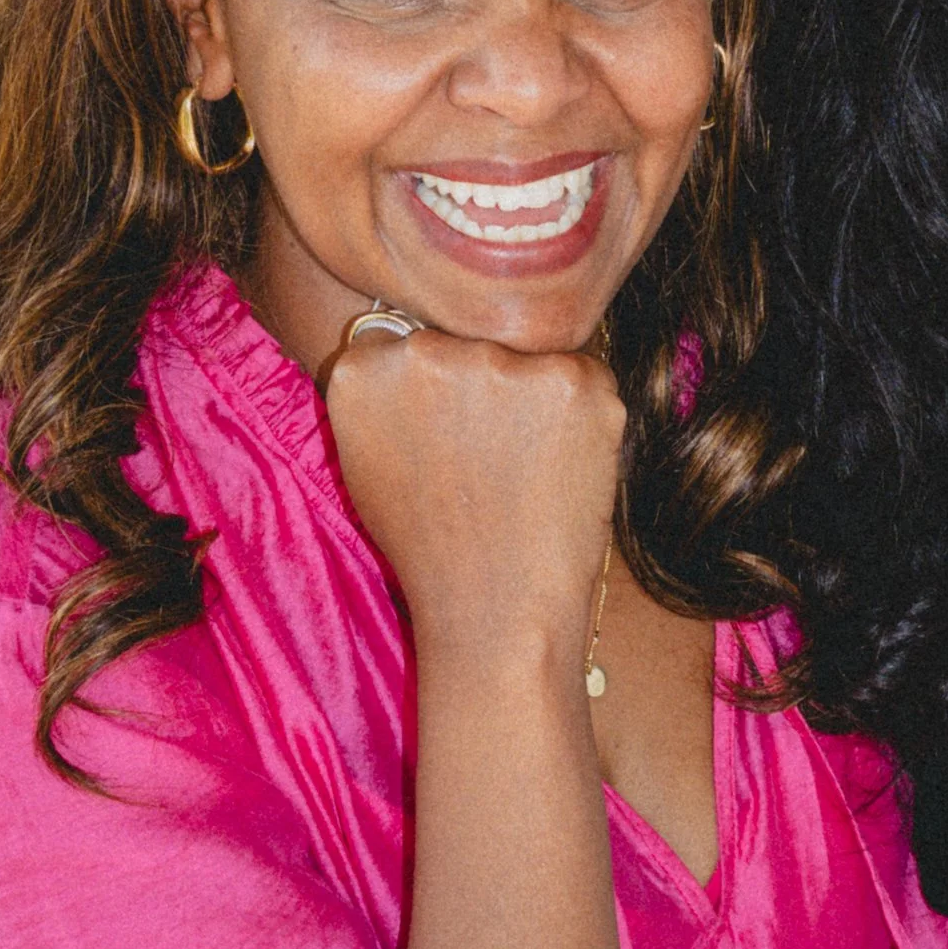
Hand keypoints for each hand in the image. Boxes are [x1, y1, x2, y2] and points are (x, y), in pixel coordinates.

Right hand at [324, 319, 621, 676]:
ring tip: (524, 470)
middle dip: (484, 386)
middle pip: (470, 341)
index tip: (443, 430)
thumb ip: (382, 393)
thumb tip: (410, 342)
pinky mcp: (574, 380)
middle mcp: (428, 352)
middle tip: (490, 458)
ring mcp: (505, 363)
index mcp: (364, 369)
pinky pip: (583, 376)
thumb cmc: (432, 546)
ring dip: (534, 398)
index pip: (406, 340)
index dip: (434, 388)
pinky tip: (560, 467)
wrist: (498, 608)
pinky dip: (581, 415)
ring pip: (527, 355)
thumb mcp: (367, 463)